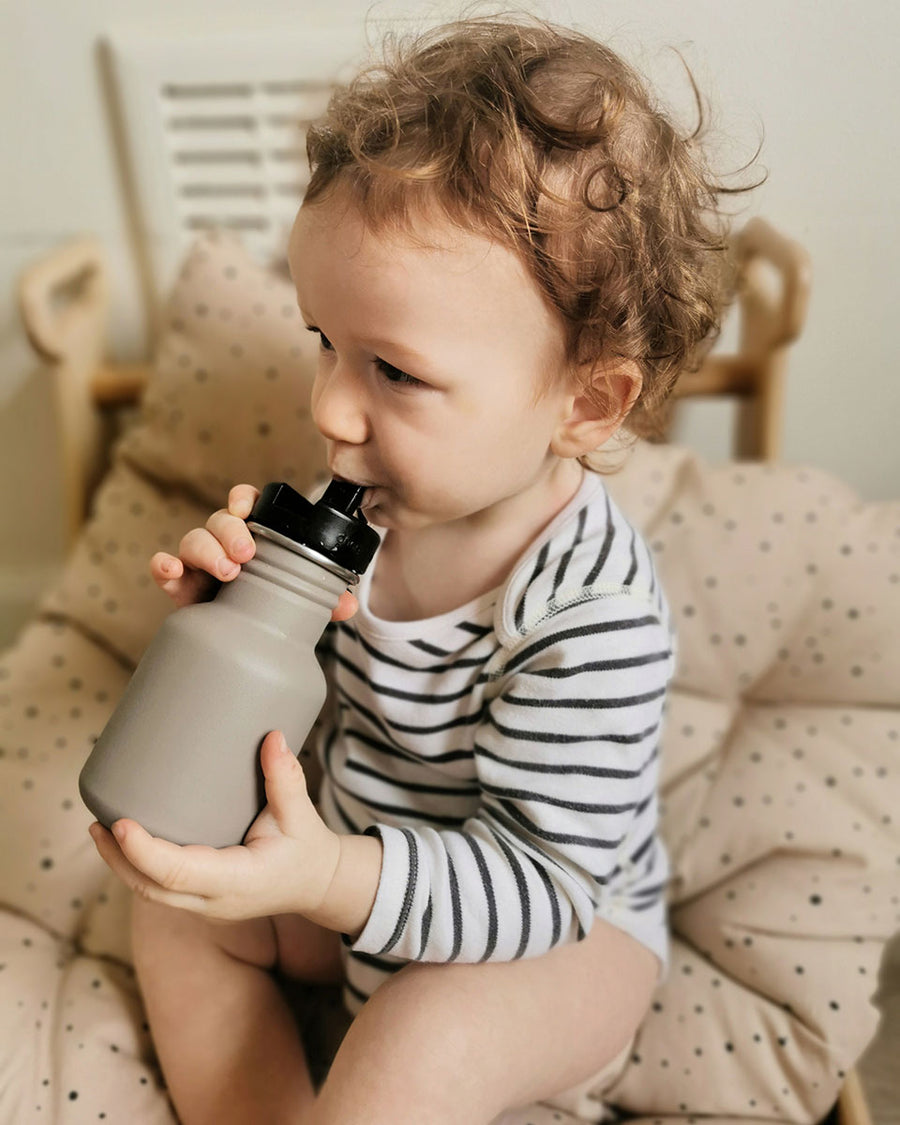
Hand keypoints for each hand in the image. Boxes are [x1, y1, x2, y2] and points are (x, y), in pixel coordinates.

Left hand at [88, 731, 342, 923]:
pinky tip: (125, 843)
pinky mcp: (201, 899)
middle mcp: (215, 900)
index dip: (144, 851)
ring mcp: (205, 905)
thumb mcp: (302, 815)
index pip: (178, 873)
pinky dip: (138, 868)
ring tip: (100, 829)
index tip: (120, 823)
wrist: (319, 884)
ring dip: (122, 865)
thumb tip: (272, 736)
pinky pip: (160, 890)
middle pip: (151, 888)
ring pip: (150, 893)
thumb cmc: (309, 850)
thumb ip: (286, 777)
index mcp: (239, 880)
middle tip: (97, 822)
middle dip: (118, 859)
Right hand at [150, 483, 357, 620]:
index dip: (243, 498)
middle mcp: (223, 543)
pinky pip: (164, 567)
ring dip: (208, 550)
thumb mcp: (295, 599)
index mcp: (254, 535)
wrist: (239, 639)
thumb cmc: (267, 606)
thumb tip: (347, 604)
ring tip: (227, 571)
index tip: (245, 507)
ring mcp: (199, 562)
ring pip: (194, 540)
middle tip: (246, 554)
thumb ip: (320, 597)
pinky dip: (163, 565)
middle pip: (220, 521)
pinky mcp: (180, 584)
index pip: (246, 503)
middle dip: (231, 532)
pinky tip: (171, 569)